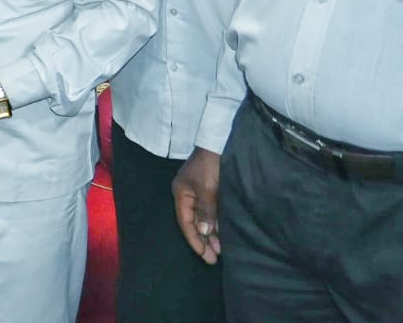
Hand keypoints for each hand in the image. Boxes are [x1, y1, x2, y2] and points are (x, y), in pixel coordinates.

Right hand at [172, 147, 221, 263]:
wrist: (218, 143)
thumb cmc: (210, 165)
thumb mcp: (207, 188)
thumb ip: (205, 211)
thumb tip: (204, 233)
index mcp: (181, 194)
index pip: (185, 223)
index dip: (194, 240)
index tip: (205, 255)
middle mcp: (187, 195)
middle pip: (193, 223)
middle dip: (203, 241)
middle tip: (214, 258)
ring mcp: (198, 193)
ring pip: (202, 219)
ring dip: (211, 234)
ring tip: (220, 250)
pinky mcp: (209, 191)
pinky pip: (210, 213)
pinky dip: (215, 224)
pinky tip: (222, 234)